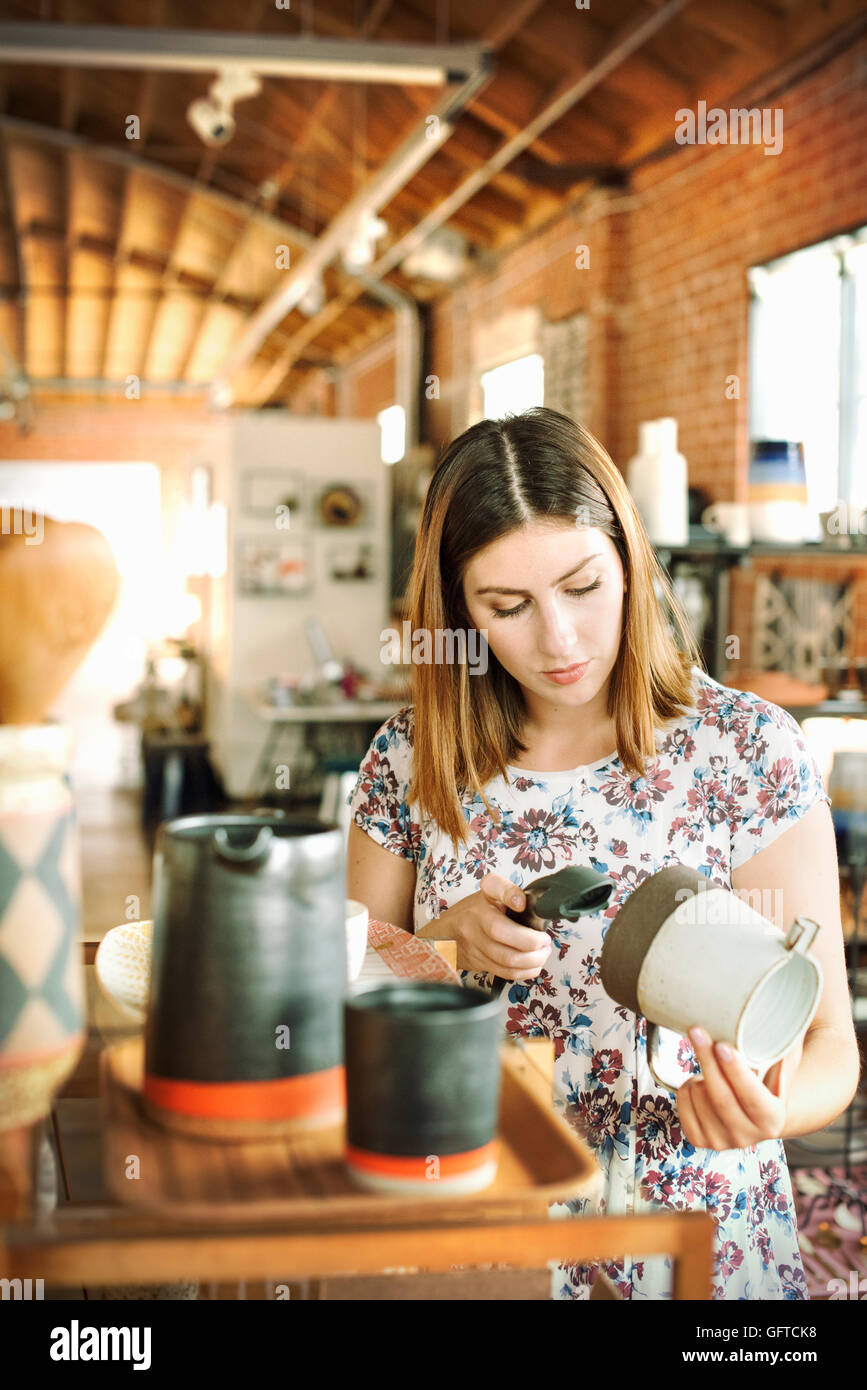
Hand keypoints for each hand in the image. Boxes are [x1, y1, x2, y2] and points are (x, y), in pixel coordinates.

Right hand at [445, 874, 551, 979]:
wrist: (444, 934)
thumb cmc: (473, 912)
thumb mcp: (489, 894)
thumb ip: (509, 892)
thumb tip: (526, 903)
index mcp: (482, 899)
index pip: (494, 887)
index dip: (510, 894)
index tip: (521, 903)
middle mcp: (474, 919)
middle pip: (502, 932)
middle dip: (532, 941)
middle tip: (545, 941)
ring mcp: (474, 943)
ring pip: (507, 958)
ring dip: (533, 960)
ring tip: (542, 954)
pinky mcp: (478, 963)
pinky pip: (505, 972)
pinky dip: (525, 971)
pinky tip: (532, 965)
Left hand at [674, 1026, 804, 1150]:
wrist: (755, 1111)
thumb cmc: (768, 1077)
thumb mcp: (783, 1062)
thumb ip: (782, 1047)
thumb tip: (777, 1023)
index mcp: (772, 1121)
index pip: (751, 1097)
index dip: (735, 1072)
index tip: (722, 1045)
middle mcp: (747, 1138)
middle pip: (719, 1096)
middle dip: (706, 1059)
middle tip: (697, 1030)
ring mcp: (720, 1142)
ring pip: (697, 1096)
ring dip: (700, 1072)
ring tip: (715, 1068)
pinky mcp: (698, 1139)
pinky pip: (682, 1102)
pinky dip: (688, 1085)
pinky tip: (702, 1084)